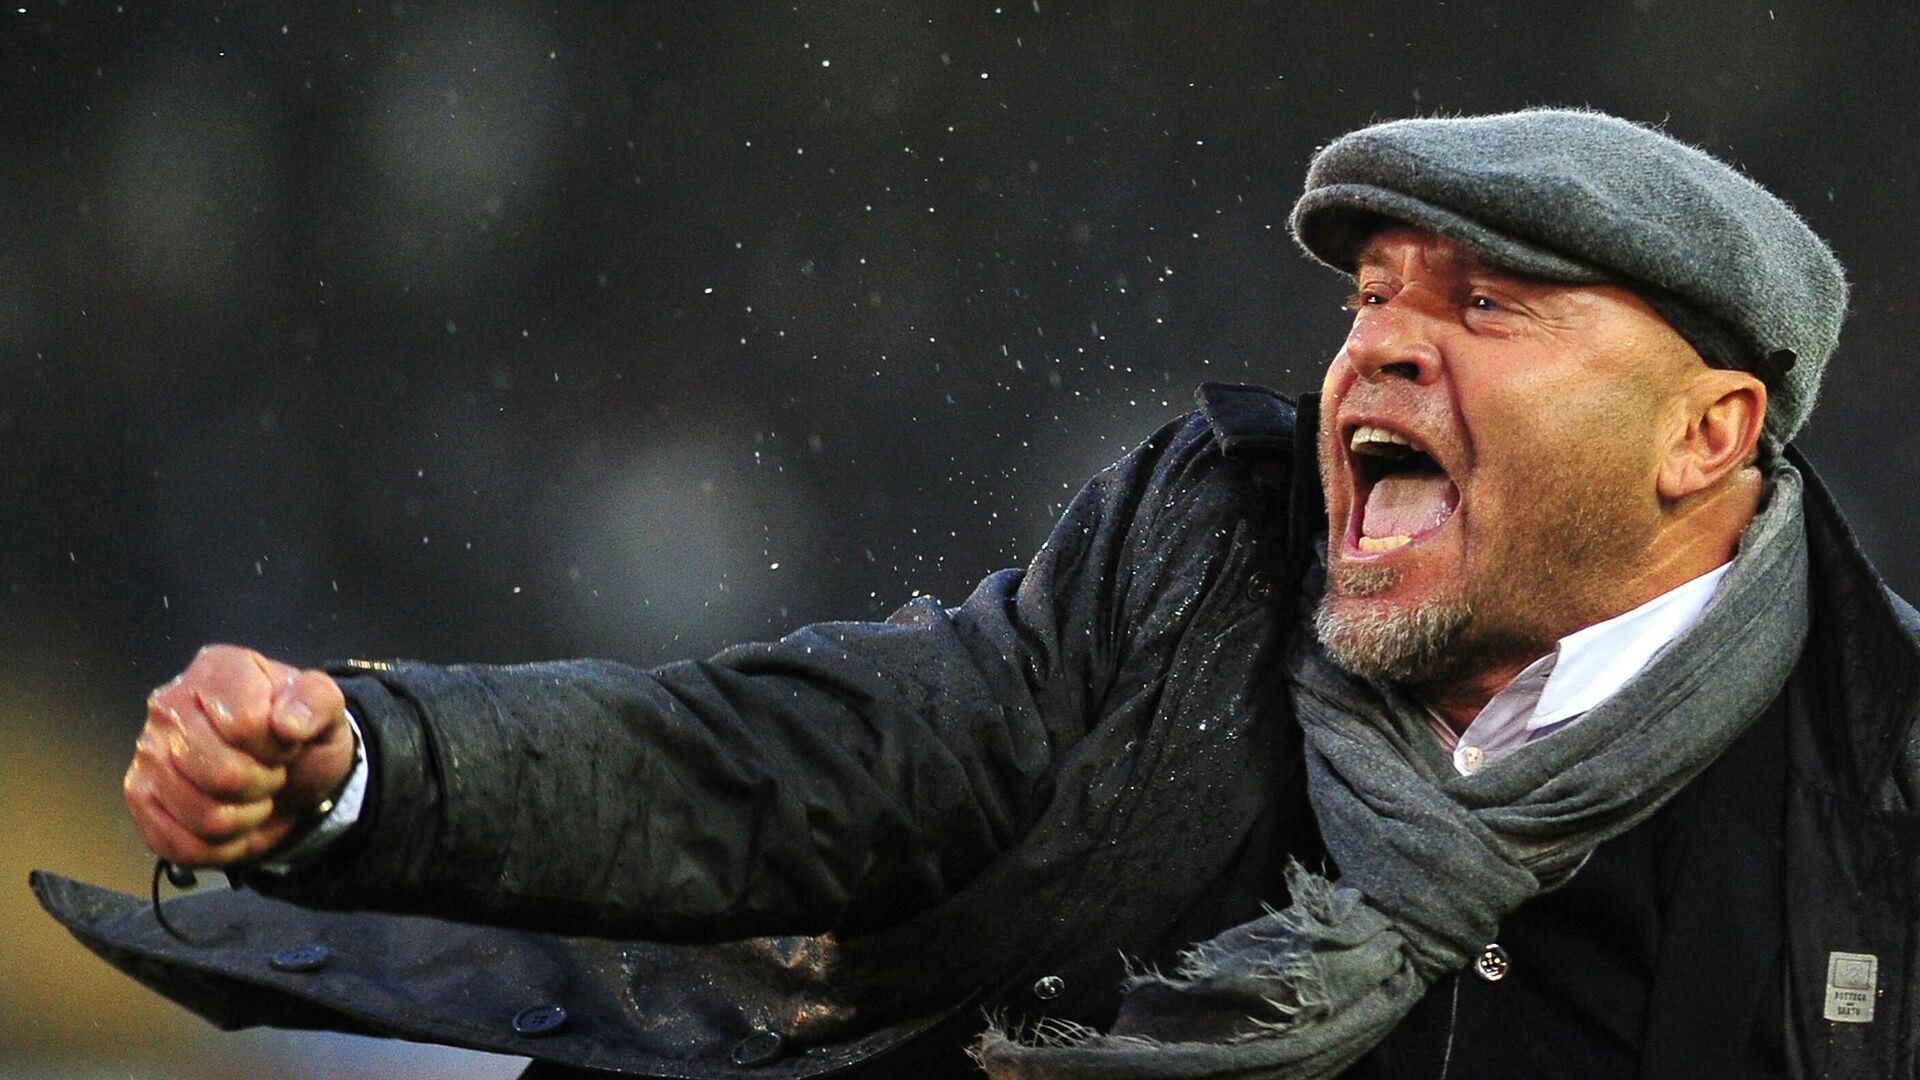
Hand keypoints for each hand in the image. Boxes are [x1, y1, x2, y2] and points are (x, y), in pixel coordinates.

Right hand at [123, 644, 355, 866]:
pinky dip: (222, 845)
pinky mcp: (139, 798)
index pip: (245, 724)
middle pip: (224, 775)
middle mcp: (169, 706)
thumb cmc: (300, 735)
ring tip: (251, 792)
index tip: (284, 741)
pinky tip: (231, 819)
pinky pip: (183, 845)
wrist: (290, 774)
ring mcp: (148, 754)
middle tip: (269, 769)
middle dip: (263, 783)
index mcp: (216, 670)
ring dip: (245, 816)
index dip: (277, 746)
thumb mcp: (327, 711)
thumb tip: (287, 722)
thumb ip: (318, 702)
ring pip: (205, 817)